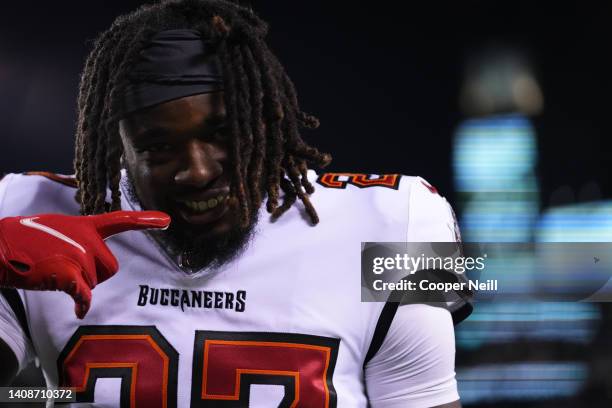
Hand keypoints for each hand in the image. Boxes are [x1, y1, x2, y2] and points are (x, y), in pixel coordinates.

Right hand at [0, 211, 169, 318]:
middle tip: (68, 269)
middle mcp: (87, 239)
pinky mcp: (67, 274)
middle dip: (95, 275)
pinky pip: (84, 295)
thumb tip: (89, 261)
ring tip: (54, 272)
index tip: (167, 220)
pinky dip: (82, 304)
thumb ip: (80, 239)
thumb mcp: (58, 228)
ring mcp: (78, 256)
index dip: (145, 221)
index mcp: (85, 226)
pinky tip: (79, 310)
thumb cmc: (26, 238)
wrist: (1, 246)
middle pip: (110, 269)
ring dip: (79, 285)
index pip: (120, 221)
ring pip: (95, 284)